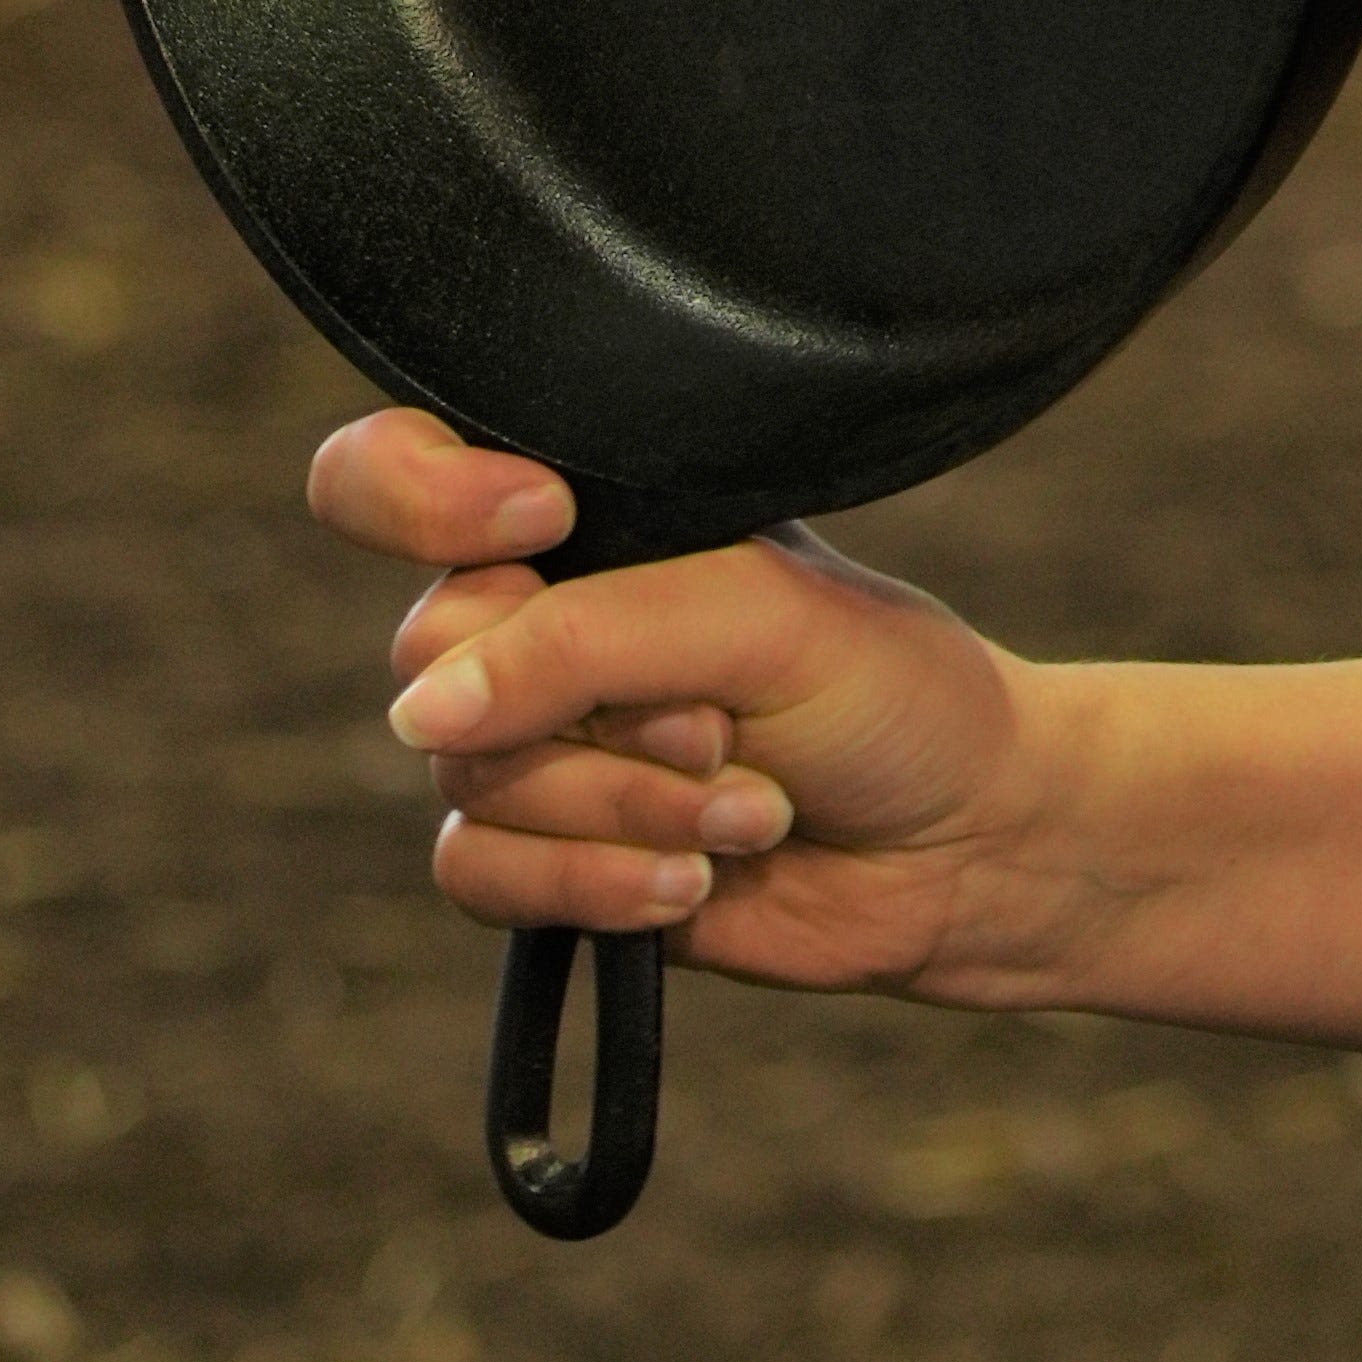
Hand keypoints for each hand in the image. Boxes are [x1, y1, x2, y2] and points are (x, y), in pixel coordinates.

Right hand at [308, 411, 1041, 993]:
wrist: (967, 844)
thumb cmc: (892, 692)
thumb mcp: (764, 617)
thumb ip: (589, 638)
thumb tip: (421, 714)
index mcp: (586, 526)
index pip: (394, 478)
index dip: (425, 500)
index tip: (541, 525)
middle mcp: (539, 626)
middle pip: (431, 656)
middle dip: (598, 711)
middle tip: (722, 723)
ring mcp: (536, 744)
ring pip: (469, 778)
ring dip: (628, 806)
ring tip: (753, 807)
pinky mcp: (545, 856)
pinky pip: (478, 873)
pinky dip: (594, 882)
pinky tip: (692, 883)